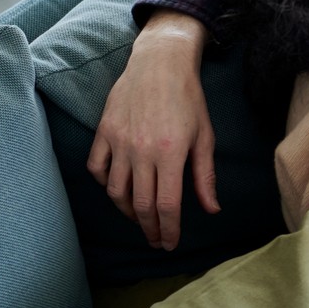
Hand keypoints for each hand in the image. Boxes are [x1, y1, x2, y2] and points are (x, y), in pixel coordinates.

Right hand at [86, 10, 218, 250]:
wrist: (160, 63)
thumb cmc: (189, 99)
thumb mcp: (205, 137)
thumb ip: (205, 176)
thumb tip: (211, 209)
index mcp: (170, 153)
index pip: (166, 205)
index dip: (168, 230)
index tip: (170, 244)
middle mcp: (141, 151)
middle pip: (140, 205)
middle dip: (149, 229)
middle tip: (156, 240)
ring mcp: (119, 142)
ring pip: (115, 191)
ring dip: (127, 211)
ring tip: (140, 218)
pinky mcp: (104, 132)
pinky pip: (97, 168)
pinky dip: (105, 184)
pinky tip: (118, 189)